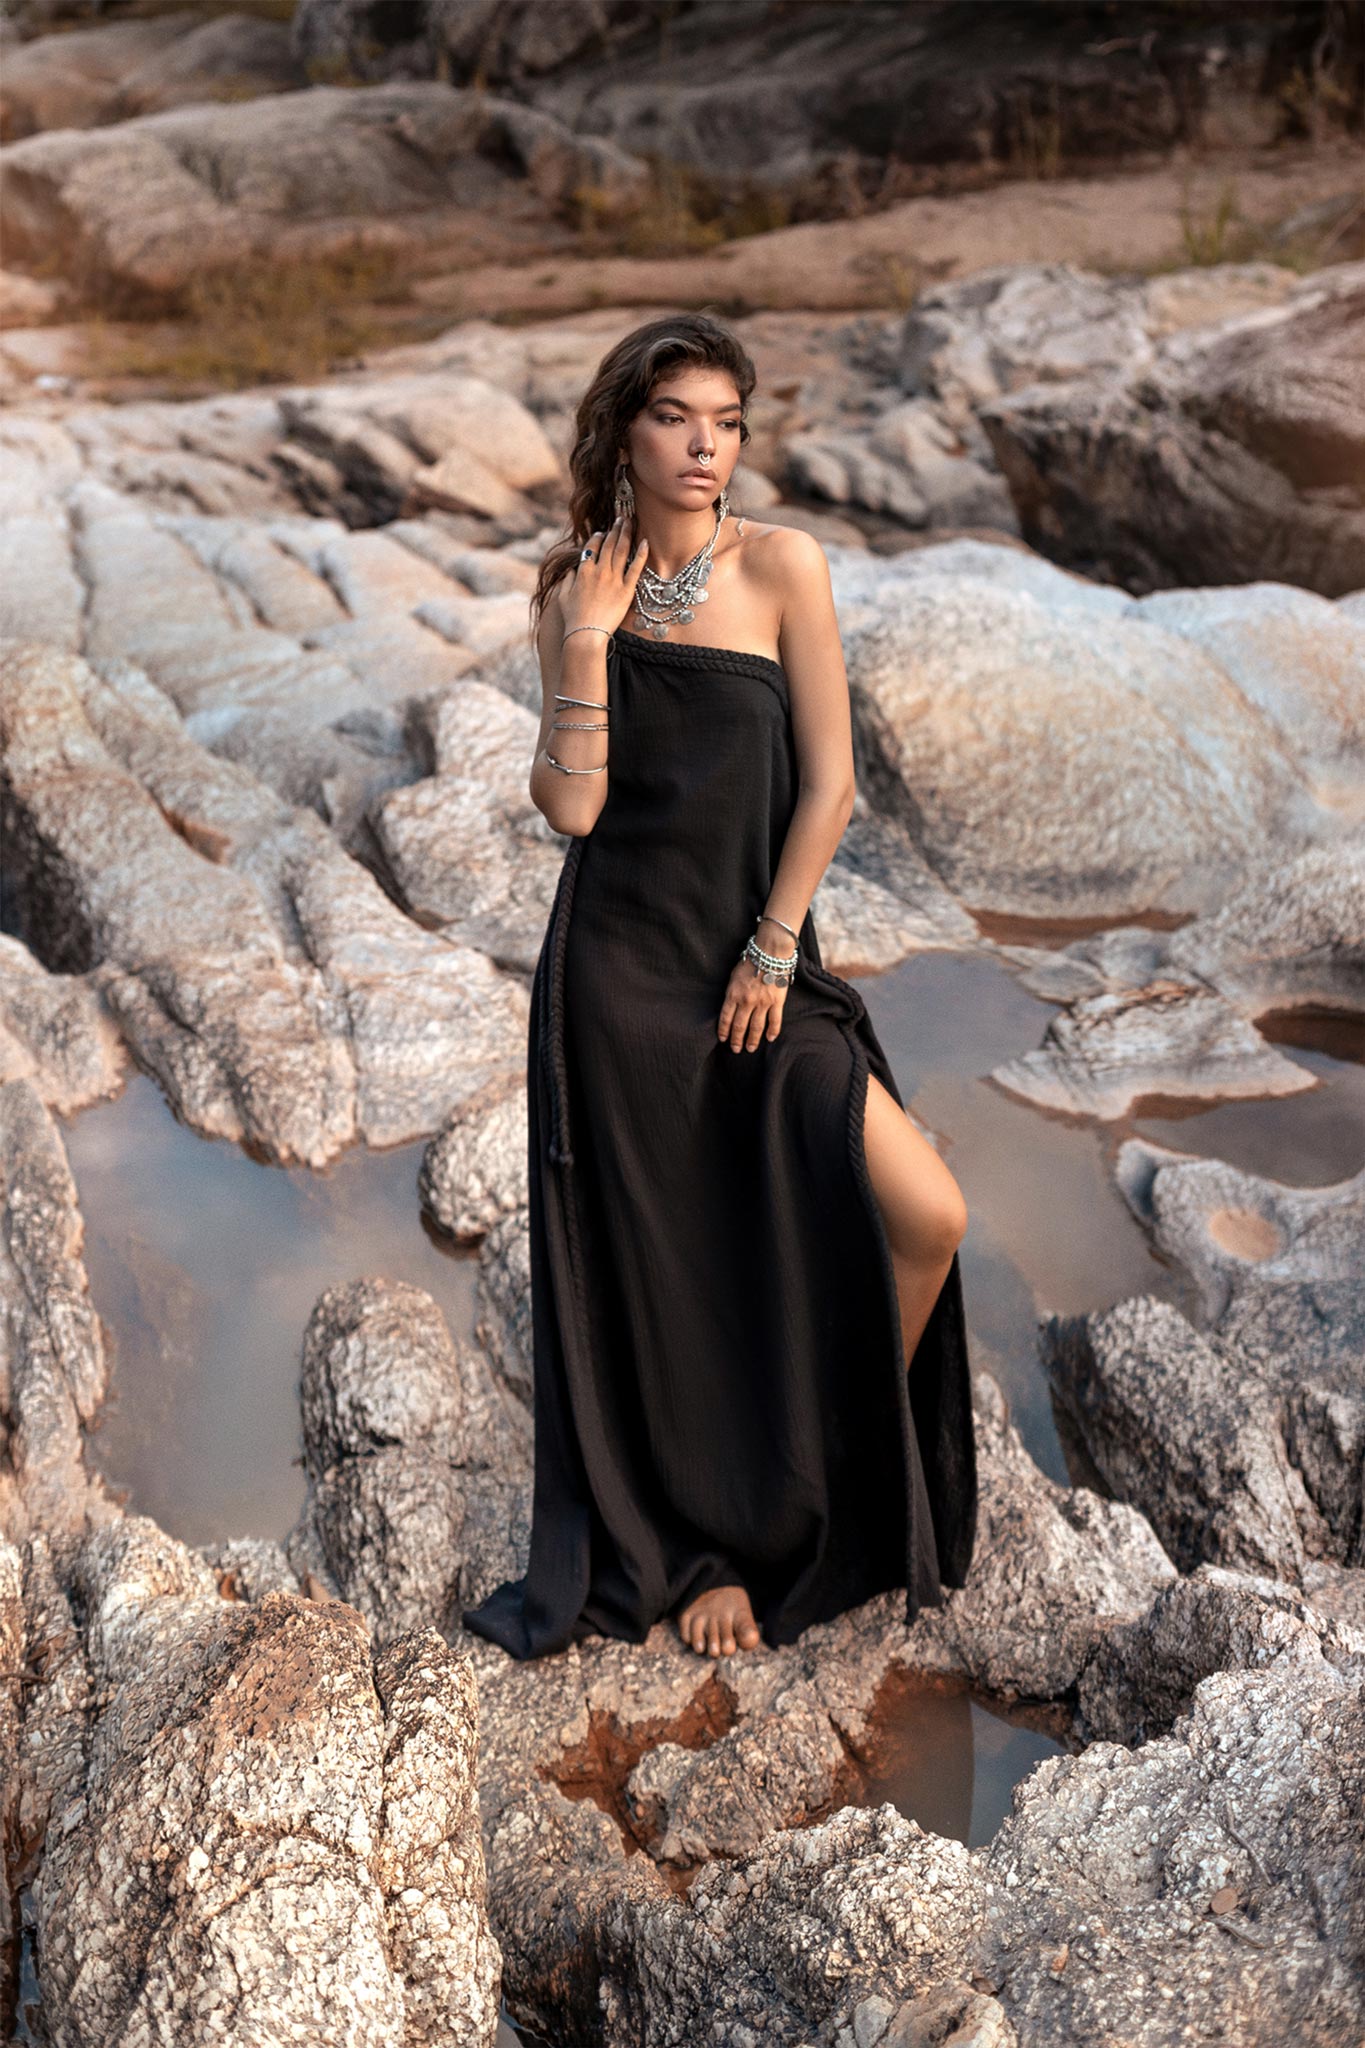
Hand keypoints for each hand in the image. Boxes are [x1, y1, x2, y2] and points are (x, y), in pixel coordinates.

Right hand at [564, 514, 647, 635]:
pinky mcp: (626, 590)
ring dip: (626, 533)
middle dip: (616, 528)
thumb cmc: (573, 619)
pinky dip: (641, 554)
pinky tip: (645, 542)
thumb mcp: (563, 596)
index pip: (593, 546)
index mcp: (583, 571)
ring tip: (631, 522)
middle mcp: (599, 571)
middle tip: (622, 518)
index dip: (599, 537)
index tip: (603, 532)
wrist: (586, 634)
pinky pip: (635, 568)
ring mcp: (613, 579)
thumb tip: (572, 570)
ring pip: (621, 550)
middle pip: (609, 544)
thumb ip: (567, 580)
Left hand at [717, 956, 789, 1051]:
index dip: (724, 1031)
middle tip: (736, 1050)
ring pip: (756, 1027)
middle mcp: (747, 1001)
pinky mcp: (777, 1002)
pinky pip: (775, 1021)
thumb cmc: (750, 962)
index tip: (723, 1039)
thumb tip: (730, 1007)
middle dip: (737, 1040)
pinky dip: (773, 1031)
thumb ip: (731, 993)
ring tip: (750, 1048)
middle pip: (740, 1026)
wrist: (770, 953)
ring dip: (752, 1040)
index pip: (725, 1018)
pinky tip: (770, 1038)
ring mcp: (763, 1003)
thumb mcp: (733, 976)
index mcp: (733, 994)